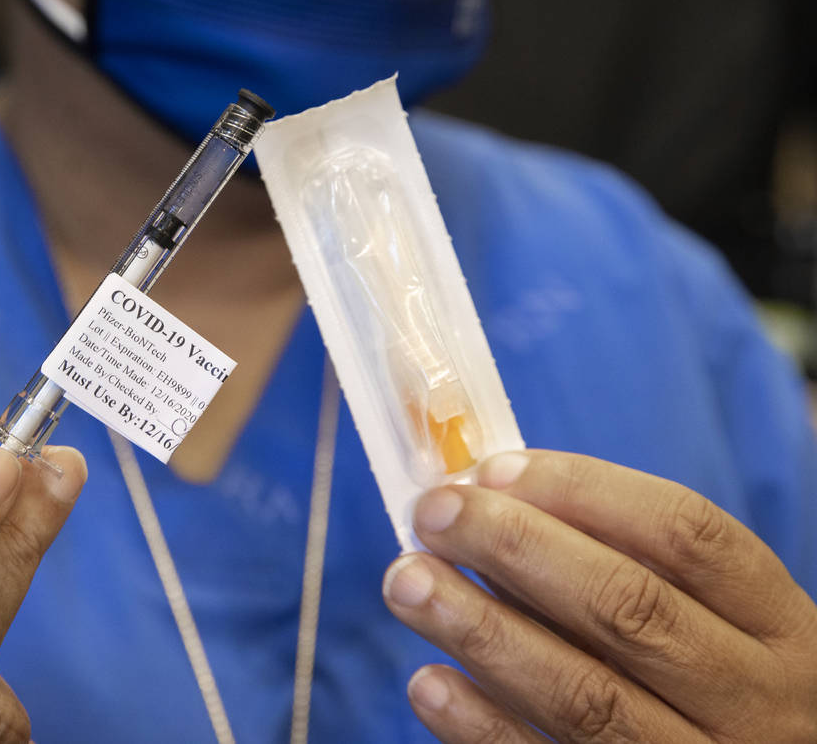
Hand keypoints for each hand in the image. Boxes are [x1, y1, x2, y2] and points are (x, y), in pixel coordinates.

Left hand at [383, 450, 816, 741]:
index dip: (582, 490)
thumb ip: (628, 566)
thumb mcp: (718, 626)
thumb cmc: (713, 688)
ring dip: (480, 629)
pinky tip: (429, 683)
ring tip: (407, 582)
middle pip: (628, 607)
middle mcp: (756, 703)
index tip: (492, 469)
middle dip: (515, 548)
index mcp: (781, 629)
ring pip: (584, 694)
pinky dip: (483, 726)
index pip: (688, 534)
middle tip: (433, 513)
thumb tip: (491, 503)